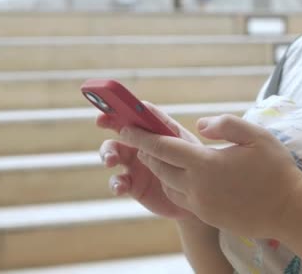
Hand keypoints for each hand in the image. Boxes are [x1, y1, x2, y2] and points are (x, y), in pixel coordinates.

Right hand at [97, 102, 197, 218]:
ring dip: (108, 154)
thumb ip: (168, 133)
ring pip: (112, 154)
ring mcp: (135, 165)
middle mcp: (142, 145)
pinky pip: (118, 182)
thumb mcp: (186, 148)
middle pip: (119, 131)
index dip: (122, 105)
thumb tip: (146, 115)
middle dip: (108, 124)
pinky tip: (121, 187)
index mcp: (156, 131)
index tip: (111, 103)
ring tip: (111, 160)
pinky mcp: (133, 186)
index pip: (137, 113)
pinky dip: (116, 183)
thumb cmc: (195, 167)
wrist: (199, 199)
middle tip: (101, 123)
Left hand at [119, 114, 301, 237]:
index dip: (141, 136)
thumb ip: (225, 124)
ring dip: (161, 169)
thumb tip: (199, 125)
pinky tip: (184, 177)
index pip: (162, 147)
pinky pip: (181, 199)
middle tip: (142, 139)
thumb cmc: (276, 170)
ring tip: (162, 156)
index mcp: (205, 164)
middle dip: (147, 151)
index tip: (125, 128)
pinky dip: (175, 185)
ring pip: (168, 184)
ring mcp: (201, 204)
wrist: (290, 210)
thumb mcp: (256, 136)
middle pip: (160, 167)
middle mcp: (196, 186)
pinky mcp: (208, 216)